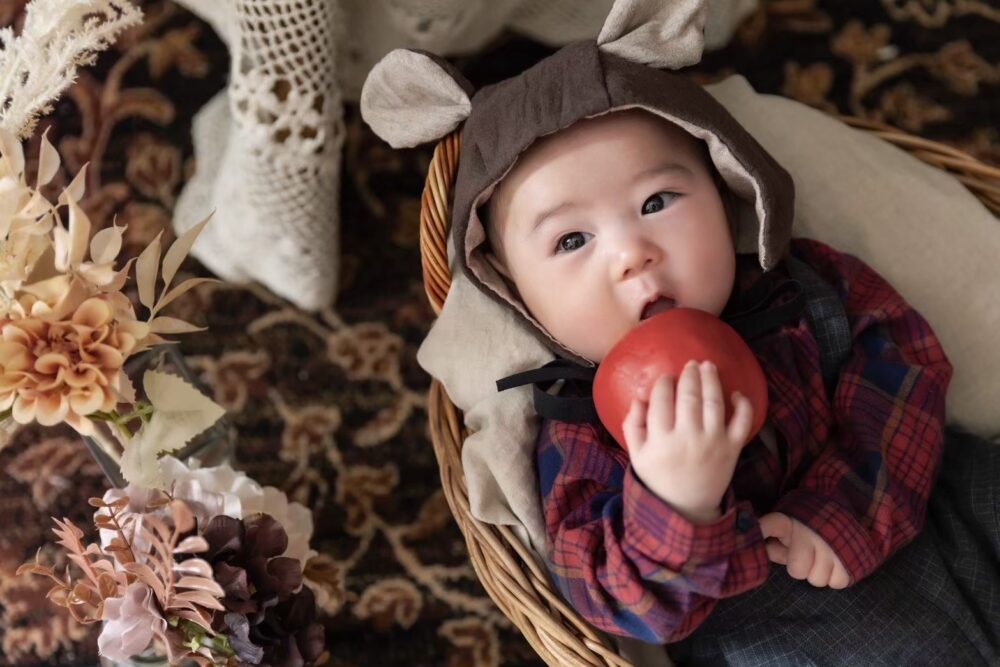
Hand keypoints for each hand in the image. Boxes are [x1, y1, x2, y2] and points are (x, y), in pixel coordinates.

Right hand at [624, 359, 753, 523]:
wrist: (686, 508)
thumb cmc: (659, 478)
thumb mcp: (636, 455)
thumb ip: (633, 425)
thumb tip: (639, 398)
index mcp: (661, 439)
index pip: (661, 401)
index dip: (664, 384)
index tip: (666, 377)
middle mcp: (688, 437)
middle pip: (689, 397)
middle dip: (689, 376)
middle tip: (690, 364)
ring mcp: (713, 442)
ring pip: (714, 403)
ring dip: (712, 380)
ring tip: (708, 366)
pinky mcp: (732, 448)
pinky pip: (742, 422)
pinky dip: (743, 405)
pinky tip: (736, 393)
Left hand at [760, 512, 850, 588]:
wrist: (837, 519)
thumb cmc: (801, 534)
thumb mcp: (783, 535)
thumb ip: (774, 548)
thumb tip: (767, 555)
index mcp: (789, 524)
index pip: (773, 524)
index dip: (762, 528)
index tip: (756, 530)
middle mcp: (811, 532)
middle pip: (797, 570)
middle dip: (798, 568)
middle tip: (802, 558)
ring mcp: (832, 544)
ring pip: (817, 579)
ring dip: (816, 574)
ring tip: (818, 560)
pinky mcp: (851, 557)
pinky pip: (838, 581)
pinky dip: (834, 578)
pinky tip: (832, 565)